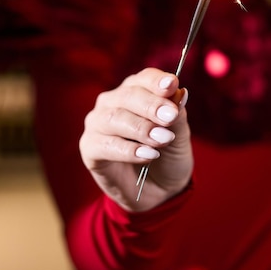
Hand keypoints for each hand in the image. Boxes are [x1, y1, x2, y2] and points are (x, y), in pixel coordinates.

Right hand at [79, 67, 192, 211]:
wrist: (160, 190)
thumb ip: (177, 115)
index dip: (157, 81)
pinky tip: (148, 156)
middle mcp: (113, 102)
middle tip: (170, 117)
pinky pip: (105, 145)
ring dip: (141, 128)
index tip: (173, 84)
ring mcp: (98, 123)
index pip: (144, 78)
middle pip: (128, 95)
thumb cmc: (168, 155)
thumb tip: (181, 92)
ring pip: (114, 118)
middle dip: (151, 106)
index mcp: (136, 91)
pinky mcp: (89, 148)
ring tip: (163, 139)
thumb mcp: (179, 135)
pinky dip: (128, 150)